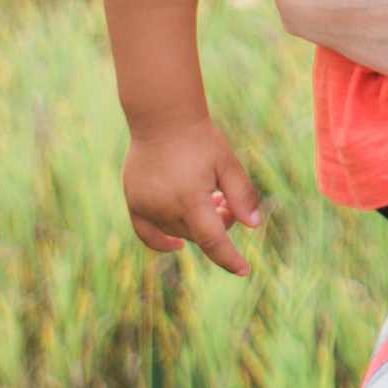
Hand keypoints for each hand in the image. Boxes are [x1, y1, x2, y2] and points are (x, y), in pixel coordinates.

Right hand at [122, 118, 263, 275]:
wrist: (163, 117)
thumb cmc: (199, 138)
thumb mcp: (227, 163)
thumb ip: (241, 195)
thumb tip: (254, 226)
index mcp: (190, 200)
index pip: (212, 242)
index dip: (229, 259)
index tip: (244, 270)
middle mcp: (164, 208)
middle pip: (197, 235)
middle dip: (217, 224)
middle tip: (224, 200)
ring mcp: (145, 206)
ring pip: (177, 232)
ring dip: (195, 225)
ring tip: (207, 197)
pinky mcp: (133, 201)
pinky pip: (146, 233)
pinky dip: (161, 241)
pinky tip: (176, 244)